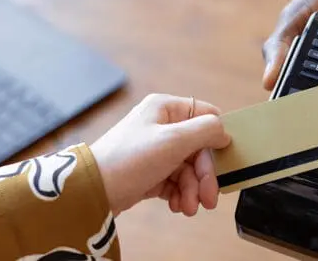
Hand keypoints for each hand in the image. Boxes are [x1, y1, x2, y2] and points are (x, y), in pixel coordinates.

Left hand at [90, 94, 230, 215]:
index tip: (224, 159)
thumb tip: (224, 131)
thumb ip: (206, 131)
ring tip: (190, 207)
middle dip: (205, 176)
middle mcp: (160, 127)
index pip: (205, 116)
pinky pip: (175, 182)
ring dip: (193, 190)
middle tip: (209, 198)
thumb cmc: (128, 159)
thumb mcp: (174, 140)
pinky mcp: (150, 173)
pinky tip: (179, 205)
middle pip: (199, 149)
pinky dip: (180, 195)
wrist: (93, 190)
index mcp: (165, 109)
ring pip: (188, 169)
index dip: (217, 138)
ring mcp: (155, 151)